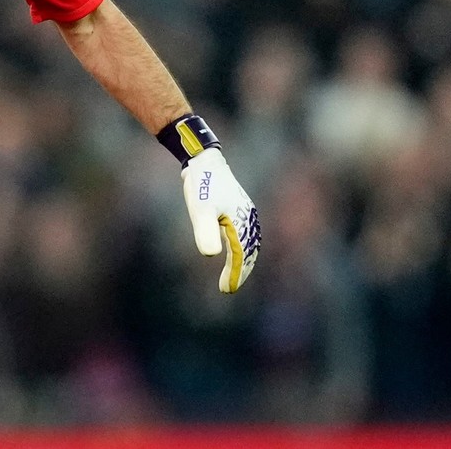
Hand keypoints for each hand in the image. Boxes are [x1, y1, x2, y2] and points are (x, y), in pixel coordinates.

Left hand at [180, 148, 260, 292]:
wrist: (204, 161)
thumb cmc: (202, 185)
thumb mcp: (200, 209)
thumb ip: (205, 230)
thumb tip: (211, 255)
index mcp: (242, 222)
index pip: (241, 255)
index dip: (234, 274)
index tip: (225, 289)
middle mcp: (249, 219)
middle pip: (250, 252)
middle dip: (241, 271)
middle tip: (228, 288)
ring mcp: (246, 214)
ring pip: (249, 243)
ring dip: (244, 261)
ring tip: (233, 276)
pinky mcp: (239, 209)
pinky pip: (245, 234)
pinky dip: (242, 248)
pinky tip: (235, 253)